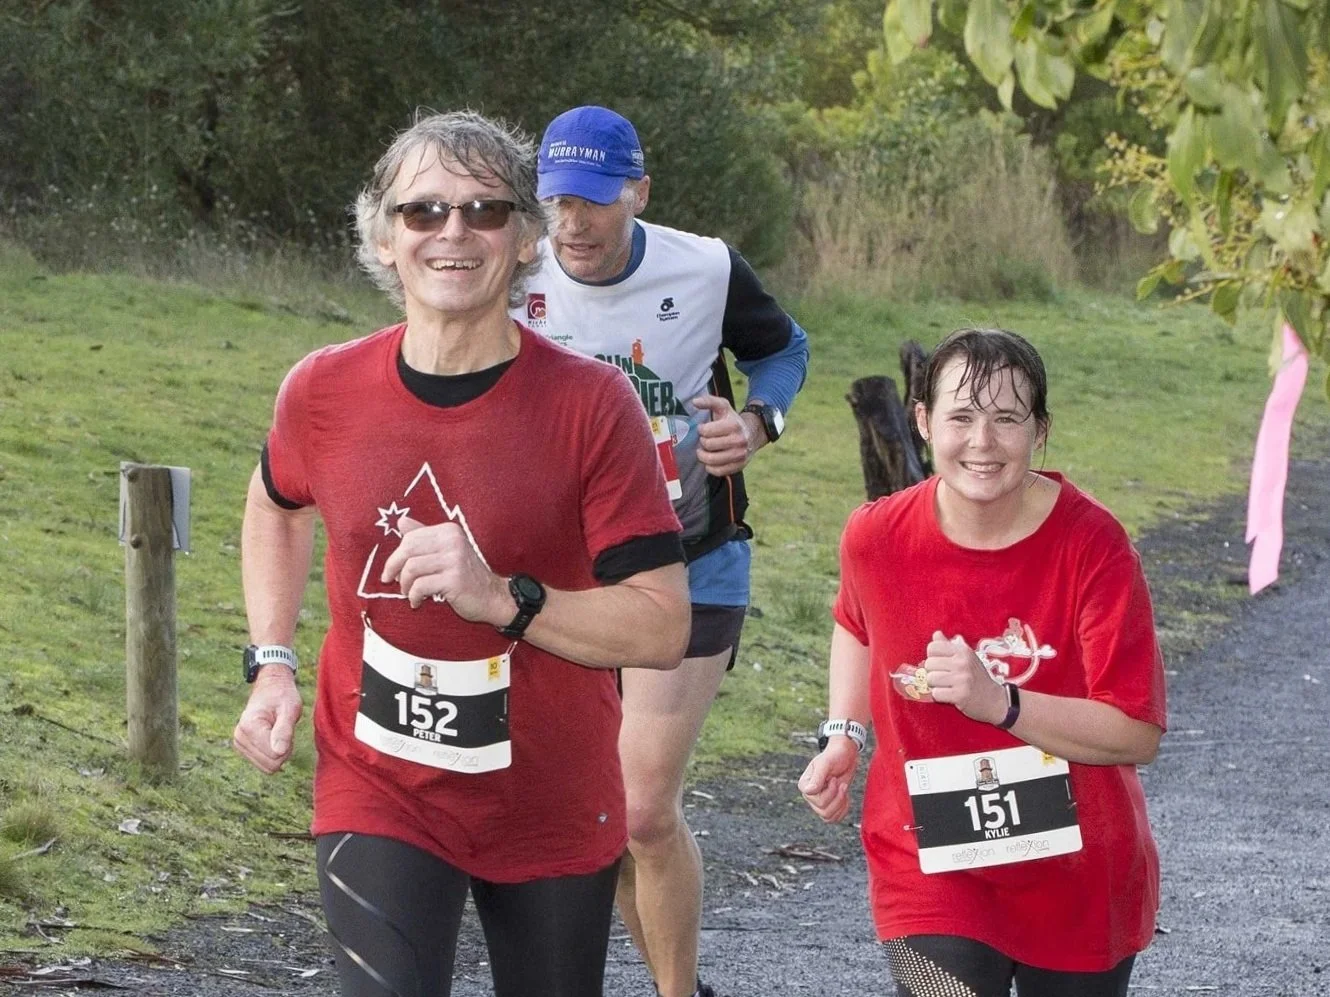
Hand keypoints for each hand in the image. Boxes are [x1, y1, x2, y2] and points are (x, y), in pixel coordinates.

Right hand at [232, 669, 302, 773]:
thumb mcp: (290, 709)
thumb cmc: (283, 696)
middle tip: (283, 730)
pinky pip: (263, 764)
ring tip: (277, 732)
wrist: (270, 688)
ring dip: (278, 753)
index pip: (275, 756)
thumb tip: (279, 752)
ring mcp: (239, 743)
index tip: (286, 727)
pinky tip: (271, 736)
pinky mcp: (242, 748)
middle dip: (283, 751)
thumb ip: (284, 731)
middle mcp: (239, 737)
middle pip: (271, 765)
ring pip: (267, 767)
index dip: (288, 746)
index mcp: (249, 727)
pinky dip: (272, 753)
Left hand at [380, 516, 511, 617]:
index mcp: (449, 531)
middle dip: (394, 568)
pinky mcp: (454, 579)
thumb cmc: (465, 576)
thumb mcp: (446, 552)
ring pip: (412, 568)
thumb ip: (424, 536)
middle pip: (408, 550)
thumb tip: (401, 521)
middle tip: (393, 582)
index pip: (411, 537)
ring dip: (405, 585)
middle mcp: (453, 540)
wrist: (492, 597)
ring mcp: (455, 559)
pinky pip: (421, 586)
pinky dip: (414, 596)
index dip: (396, 556)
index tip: (393, 571)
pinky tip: (417, 602)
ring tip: (408, 594)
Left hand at [692, 394, 760, 476]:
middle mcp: (739, 441)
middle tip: (705, 440)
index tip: (704, 429)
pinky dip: (710, 467)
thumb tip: (695, 401)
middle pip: (708, 445)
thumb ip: (709, 401)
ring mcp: (740, 455)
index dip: (701, 430)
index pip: (706, 431)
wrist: (751, 435)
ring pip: (711, 460)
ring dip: (703, 456)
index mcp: (734, 425)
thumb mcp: (723, 407)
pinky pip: (718, 471)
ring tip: (704, 451)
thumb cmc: (732, 421)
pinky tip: (711, 460)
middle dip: (702, 442)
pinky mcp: (739, 466)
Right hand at [798, 738, 859, 822]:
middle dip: (837, 798)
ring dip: (841, 804)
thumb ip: (818, 777)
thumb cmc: (835, 756)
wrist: (845, 756)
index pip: (816, 800)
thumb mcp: (826, 764)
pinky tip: (846, 797)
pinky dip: (843, 809)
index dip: (830, 792)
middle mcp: (810, 795)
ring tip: (843, 789)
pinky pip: (835, 818)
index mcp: (805, 785)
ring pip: (828, 817)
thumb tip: (809, 792)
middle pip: (823, 810)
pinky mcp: (829, 805)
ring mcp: (819, 802)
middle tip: (841, 783)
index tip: (834, 778)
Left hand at [922, 631, 1006, 724]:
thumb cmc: (976, 677)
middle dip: (933, 672)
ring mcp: (962, 679)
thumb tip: (936, 634)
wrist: (994, 700)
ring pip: (931, 679)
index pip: (933, 647)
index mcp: (963, 651)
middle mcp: (962, 663)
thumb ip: (949, 645)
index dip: (933, 657)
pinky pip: (936, 693)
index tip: (941, 664)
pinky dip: (939, 696)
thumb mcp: (966, 657)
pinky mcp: (960, 695)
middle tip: (945, 677)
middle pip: (929, 664)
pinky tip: (949, 695)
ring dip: (935, 685)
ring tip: (946, 686)